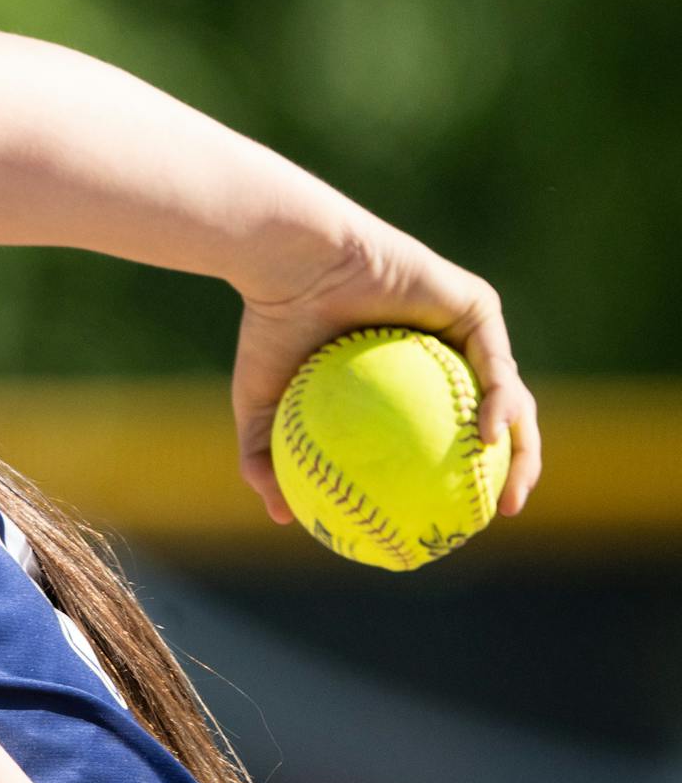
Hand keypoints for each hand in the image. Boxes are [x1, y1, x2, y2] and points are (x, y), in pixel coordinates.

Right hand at [231, 215, 541, 523]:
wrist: (288, 260)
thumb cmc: (269, 326)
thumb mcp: (258, 406)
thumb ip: (267, 459)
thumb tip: (282, 518)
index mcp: (401, 377)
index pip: (444, 434)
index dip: (457, 480)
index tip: (457, 521)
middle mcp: (439, 351)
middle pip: (492, 420)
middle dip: (512, 470)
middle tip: (502, 512)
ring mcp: (463, 327)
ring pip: (509, 395)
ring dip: (524, 446)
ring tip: (510, 487)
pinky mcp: (476, 305)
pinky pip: (497, 363)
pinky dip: (499, 404)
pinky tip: (488, 439)